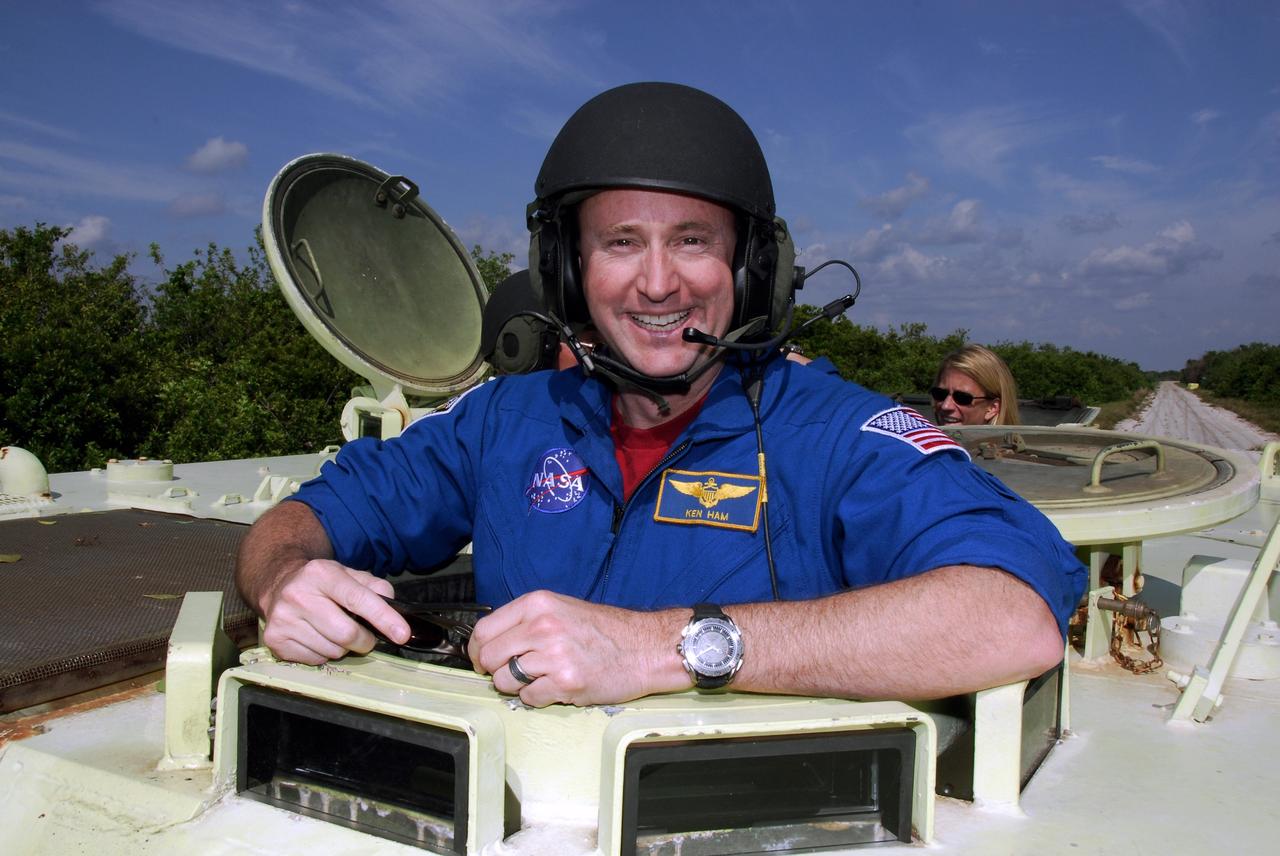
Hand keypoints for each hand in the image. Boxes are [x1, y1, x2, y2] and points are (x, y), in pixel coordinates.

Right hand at [259, 558, 409, 664]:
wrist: (278, 585)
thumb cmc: (322, 583)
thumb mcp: (349, 575)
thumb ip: (375, 588)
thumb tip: (394, 610)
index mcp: (321, 574)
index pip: (358, 599)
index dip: (383, 618)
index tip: (402, 634)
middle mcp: (297, 595)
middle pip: (346, 634)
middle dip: (365, 641)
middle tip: (366, 637)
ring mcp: (283, 619)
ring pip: (332, 651)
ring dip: (343, 648)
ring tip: (335, 631)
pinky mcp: (275, 641)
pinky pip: (315, 660)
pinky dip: (324, 654)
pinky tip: (317, 637)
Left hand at [466, 590, 685, 706]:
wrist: (645, 647)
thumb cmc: (605, 631)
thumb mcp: (561, 609)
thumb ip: (525, 622)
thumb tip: (489, 644)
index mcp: (537, 604)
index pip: (484, 630)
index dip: (476, 650)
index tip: (481, 660)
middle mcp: (542, 627)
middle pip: (488, 657)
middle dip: (494, 670)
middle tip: (510, 673)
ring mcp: (553, 656)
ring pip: (505, 681)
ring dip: (517, 686)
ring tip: (540, 678)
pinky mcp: (566, 683)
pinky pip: (529, 698)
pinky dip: (538, 698)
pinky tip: (556, 687)